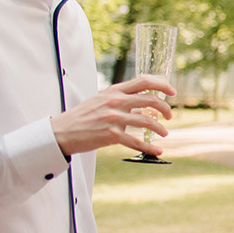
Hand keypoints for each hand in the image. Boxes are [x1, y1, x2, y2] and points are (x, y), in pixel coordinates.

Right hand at [51, 77, 175, 157]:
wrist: (61, 131)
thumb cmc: (83, 116)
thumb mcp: (102, 100)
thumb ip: (122, 100)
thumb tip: (144, 108)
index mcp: (114, 91)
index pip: (144, 81)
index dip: (162, 85)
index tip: (172, 92)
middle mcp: (116, 102)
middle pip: (151, 100)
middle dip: (165, 108)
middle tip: (169, 116)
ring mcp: (114, 118)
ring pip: (148, 121)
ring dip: (160, 128)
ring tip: (164, 133)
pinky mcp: (111, 135)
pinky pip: (137, 141)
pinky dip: (150, 147)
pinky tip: (157, 150)